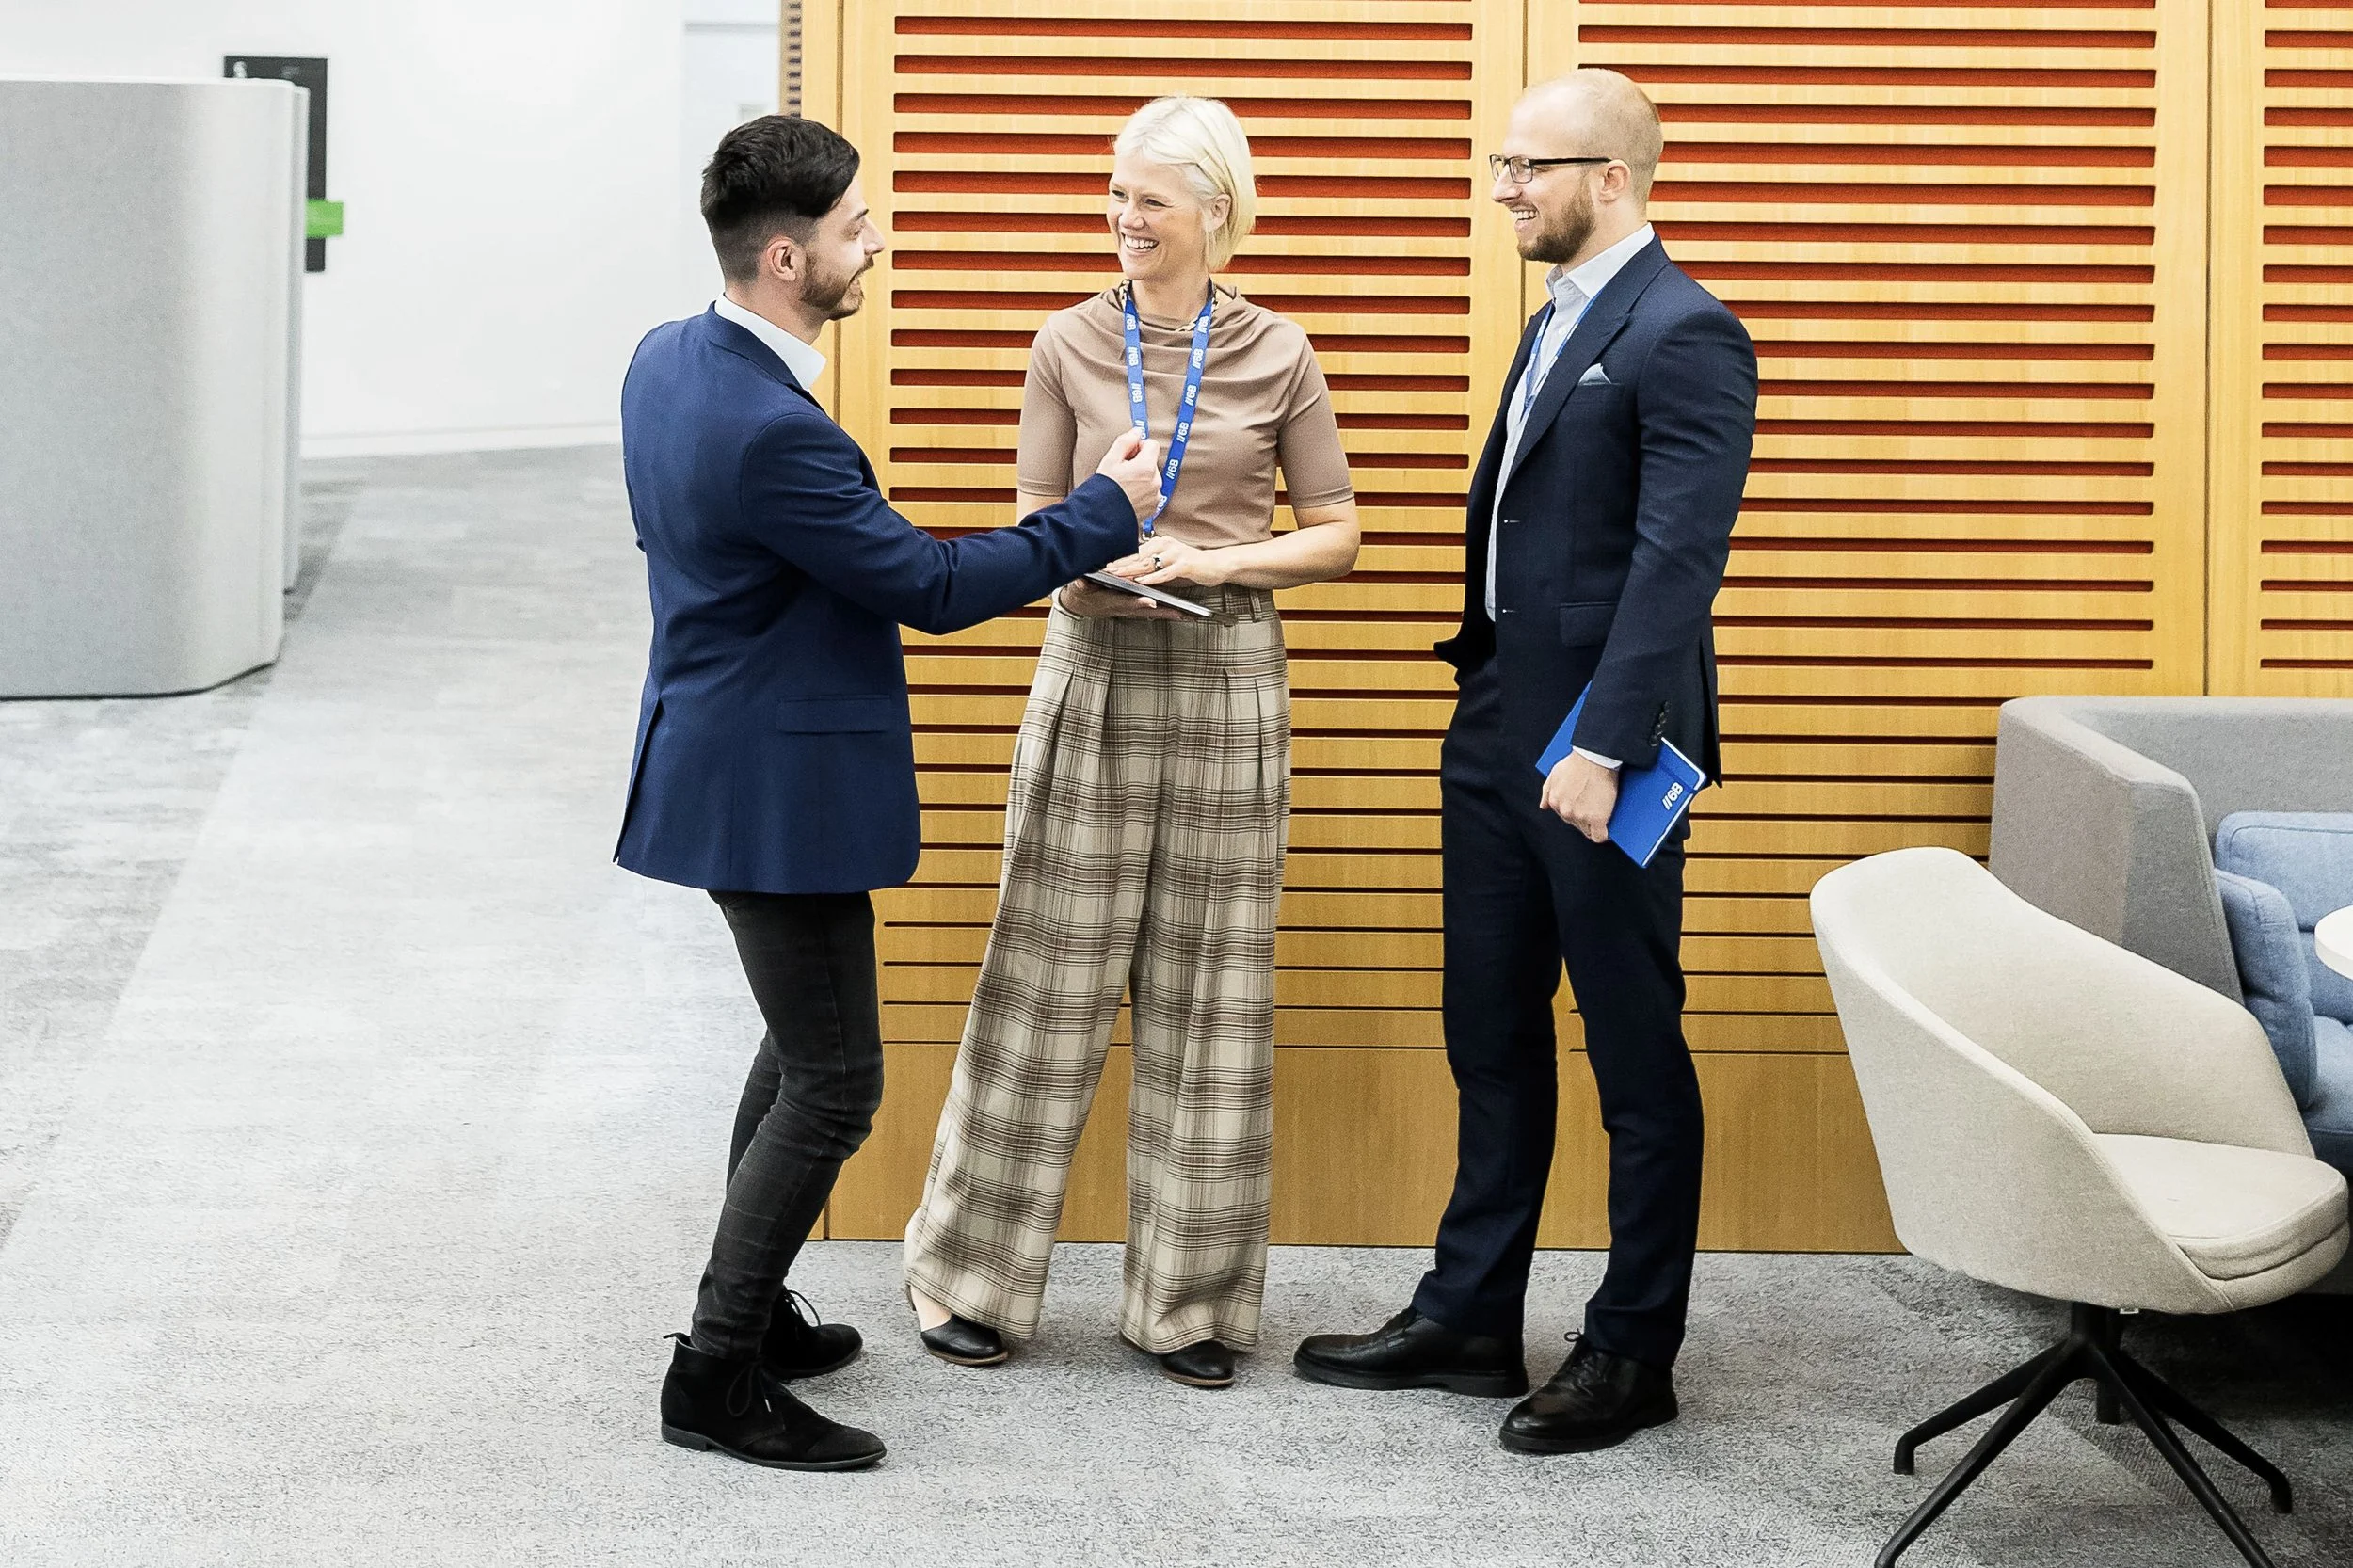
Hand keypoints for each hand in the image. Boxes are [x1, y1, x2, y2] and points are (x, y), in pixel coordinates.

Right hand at [1056, 577, 1183, 619]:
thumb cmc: (1083, 592)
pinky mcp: (1136, 609)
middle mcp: (1124, 608)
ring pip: (1154, 613)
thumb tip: (1080, 582)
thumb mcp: (1079, 587)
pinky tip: (1181, 612)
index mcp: (1112, 601)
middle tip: (1182, 614)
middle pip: (1147, 611)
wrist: (1082, 603)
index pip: (1126, 602)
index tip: (1150, 601)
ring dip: (1170, 614)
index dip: (1138, 602)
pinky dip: (1166, 612)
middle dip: (1164, 613)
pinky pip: (1154, 611)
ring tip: (1189, 615)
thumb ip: (1081, 585)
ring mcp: (1131, 610)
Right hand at [1094, 430, 1163, 520]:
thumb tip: (1137, 432)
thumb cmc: (1103, 489)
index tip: (1127, 454)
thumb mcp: (1110, 460)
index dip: (1138, 446)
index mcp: (1146, 468)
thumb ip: (1126, 441)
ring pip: (1151, 477)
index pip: (1152, 445)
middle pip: (1151, 462)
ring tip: (1123, 486)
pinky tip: (1128, 496)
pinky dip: (1142, 492)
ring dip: (1140, 478)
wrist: (1100, 517)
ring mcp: (1156, 496)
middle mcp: (1155, 482)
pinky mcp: (1153, 507)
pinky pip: (1151, 492)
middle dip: (1138, 463)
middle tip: (1121, 472)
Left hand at [1103, 535, 1230, 589]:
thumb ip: (1152, 562)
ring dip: (1131, 570)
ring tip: (1117, 575)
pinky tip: (1141, 581)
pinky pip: (1165, 572)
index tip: (1104, 563)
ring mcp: (1176, 554)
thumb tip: (1131, 569)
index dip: (1119, 558)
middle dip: (1120, 563)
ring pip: (1149, 563)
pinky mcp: (1184, 565)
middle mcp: (1166, 544)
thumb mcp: (1168, 560)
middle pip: (1139, 555)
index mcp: (1160, 542)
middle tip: (1104, 569)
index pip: (1135, 550)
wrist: (1216, 564)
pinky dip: (1152, 578)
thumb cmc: (1190, 564)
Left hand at [1540, 753, 1618, 841]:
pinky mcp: (1597, 818)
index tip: (1585, 810)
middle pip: (1577, 825)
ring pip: (1588, 831)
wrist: (1594, 758)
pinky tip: (1609, 830)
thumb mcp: (1554, 773)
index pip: (1565, 817)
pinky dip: (1604, 835)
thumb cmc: (1576, 762)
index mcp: (1555, 802)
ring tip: (1603, 816)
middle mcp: (1565, 811)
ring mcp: (1581, 816)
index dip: (1577, 813)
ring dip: (1595, 825)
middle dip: (1585, 819)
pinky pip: (1600, 836)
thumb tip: (1543, 806)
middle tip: (1596, 809)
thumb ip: (1547, 791)